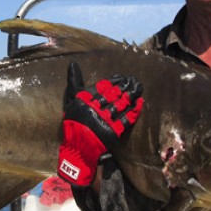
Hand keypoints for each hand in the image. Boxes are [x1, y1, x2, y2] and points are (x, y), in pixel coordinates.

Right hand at [56, 62, 142, 186]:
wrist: (77, 147)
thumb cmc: (73, 121)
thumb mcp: (71, 101)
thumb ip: (74, 81)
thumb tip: (73, 63)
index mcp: (84, 101)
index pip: (103, 86)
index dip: (114, 81)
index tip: (123, 77)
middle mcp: (94, 109)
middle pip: (114, 94)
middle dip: (126, 86)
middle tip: (135, 80)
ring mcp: (103, 121)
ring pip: (121, 105)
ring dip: (132, 95)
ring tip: (139, 88)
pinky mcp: (112, 132)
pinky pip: (126, 119)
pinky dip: (134, 111)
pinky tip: (140, 103)